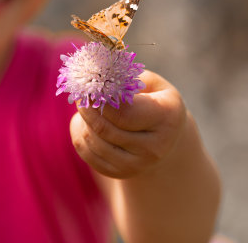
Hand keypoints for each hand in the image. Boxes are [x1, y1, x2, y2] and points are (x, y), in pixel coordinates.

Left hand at [69, 70, 187, 178]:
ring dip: (83, 121)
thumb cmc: (154, 100)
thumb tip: (96, 73)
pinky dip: (80, 135)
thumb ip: (126, 77)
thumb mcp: (150, 83)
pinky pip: (87, 153)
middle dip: (87, 108)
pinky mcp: (120, 174)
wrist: (165, 137)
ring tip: (87, 106)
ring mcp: (138, 165)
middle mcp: (155, 148)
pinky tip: (87, 123)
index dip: (101, 98)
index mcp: (167, 118)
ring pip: (93, 142)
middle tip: (81, 93)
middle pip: (105, 129)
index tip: (89, 84)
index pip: (124, 113)